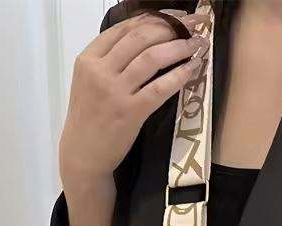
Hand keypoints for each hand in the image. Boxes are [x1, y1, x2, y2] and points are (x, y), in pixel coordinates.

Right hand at [59, 9, 209, 182]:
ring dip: (179, 47)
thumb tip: (144, 38)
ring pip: (151, 58)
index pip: (124, 28)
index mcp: (89, 58)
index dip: (153, 18)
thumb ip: (110, 60)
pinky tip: (192, 69)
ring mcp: (115, 91)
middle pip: (140, 37)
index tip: (174, 16)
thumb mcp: (90, 81)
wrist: (84, 153)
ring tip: (197, 44)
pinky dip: (179, 75)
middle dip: (170, 27)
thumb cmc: (90, 118)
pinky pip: (160, 88)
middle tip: (191, 26)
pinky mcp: (131, 112)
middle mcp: (100, 70)